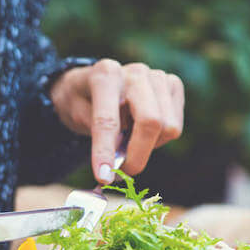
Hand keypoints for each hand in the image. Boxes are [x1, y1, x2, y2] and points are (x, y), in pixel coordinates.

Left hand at [50, 59, 184, 183]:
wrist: (94, 82)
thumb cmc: (82, 100)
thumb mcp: (74, 114)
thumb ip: (94, 134)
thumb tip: (115, 163)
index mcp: (105, 75)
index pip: (107, 120)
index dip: (105, 152)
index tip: (103, 177)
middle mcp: (135, 72)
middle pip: (150, 122)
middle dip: (136, 156)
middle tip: (121, 174)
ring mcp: (158, 77)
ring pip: (167, 128)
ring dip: (147, 147)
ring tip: (127, 140)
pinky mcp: (174, 85)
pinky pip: (175, 126)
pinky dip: (158, 138)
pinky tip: (140, 129)